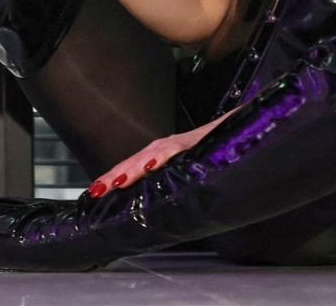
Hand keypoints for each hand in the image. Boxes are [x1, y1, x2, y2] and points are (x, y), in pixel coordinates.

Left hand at [85, 128, 208, 198]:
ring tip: (116, 181)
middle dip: (114, 175)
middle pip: (135, 161)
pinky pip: (177, 149)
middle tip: (96, 190)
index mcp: (163, 155)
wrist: (240, 129)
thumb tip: (159, 206)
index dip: (114, 178)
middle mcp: (167, 147)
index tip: (95, 192)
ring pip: (150, 155)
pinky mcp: (197, 140)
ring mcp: (180, 142)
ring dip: (131, 168)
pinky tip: (151, 165)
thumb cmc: (216, 152)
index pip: (133, 167)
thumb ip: (174, 183)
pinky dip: (162, 156)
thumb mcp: (191, 172)